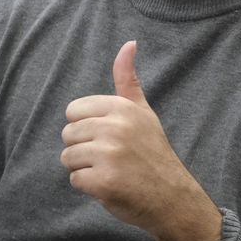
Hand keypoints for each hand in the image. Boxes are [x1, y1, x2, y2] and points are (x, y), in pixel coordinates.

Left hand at [61, 41, 222, 240]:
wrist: (172, 197)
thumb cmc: (153, 153)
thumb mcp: (143, 111)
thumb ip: (128, 80)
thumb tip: (129, 43)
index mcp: (121, 108)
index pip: (73, 111)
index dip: (85, 127)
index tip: (107, 137)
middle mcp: (115, 127)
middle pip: (68, 134)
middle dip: (83, 149)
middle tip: (110, 158)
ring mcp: (109, 155)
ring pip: (68, 158)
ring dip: (84, 169)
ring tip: (110, 171)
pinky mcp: (104, 182)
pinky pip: (75, 180)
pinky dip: (88, 187)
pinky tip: (110, 186)